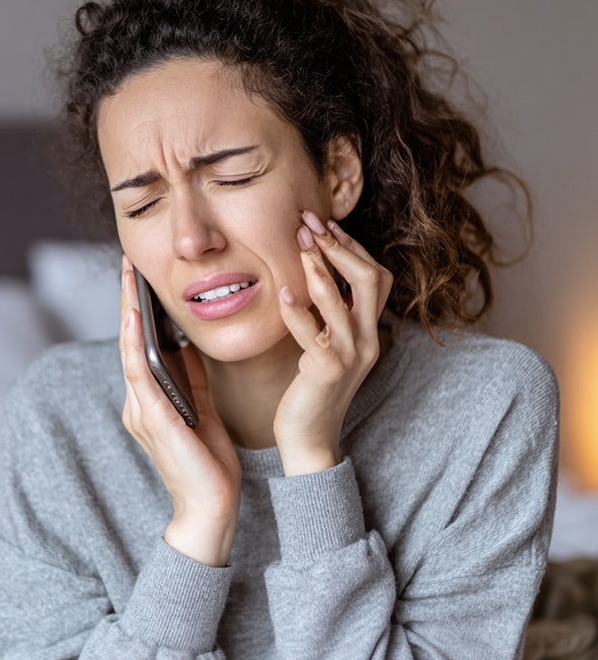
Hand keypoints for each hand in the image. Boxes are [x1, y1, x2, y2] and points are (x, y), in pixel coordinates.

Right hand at [119, 258, 240, 565]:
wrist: (212, 507)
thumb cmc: (208, 461)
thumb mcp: (202, 407)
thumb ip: (191, 377)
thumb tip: (189, 342)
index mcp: (149, 401)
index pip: (139, 347)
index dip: (137, 310)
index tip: (139, 277)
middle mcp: (138, 404)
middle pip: (128, 343)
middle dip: (128, 302)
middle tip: (128, 264)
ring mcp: (141, 412)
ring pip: (129, 352)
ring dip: (128, 313)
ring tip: (129, 278)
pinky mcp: (154, 420)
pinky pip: (140, 375)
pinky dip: (135, 343)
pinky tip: (136, 318)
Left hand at [273, 211, 392, 475]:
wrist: (310, 436)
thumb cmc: (312, 385)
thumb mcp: (328, 342)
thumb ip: (330, 312)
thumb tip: (316, 269)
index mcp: (369, 329)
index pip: (375, 276)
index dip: (352, 246)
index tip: (325, 223)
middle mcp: (367, 339)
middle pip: (370, 280)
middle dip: (339, 247)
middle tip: (309, 224)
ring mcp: (350, 356)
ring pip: (344, 303)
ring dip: (320, 270)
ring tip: (300, 246)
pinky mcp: (326, 372)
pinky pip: (314, 336)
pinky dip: (299, 313)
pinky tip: (283, 296)